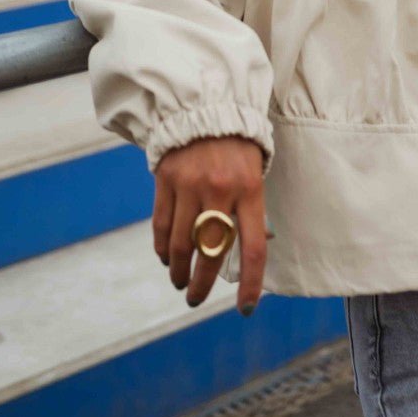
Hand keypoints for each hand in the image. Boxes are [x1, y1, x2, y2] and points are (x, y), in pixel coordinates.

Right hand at [152, 135, 266, 316]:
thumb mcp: (255, 173)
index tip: (245, 308)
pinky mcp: (166, 180)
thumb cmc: (238, 147)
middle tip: (196, 299)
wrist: (206, 108)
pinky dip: (164, 248)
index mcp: (251, 190)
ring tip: (180, 282)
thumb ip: (250, 209)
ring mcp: (191, 185)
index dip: (250, 284)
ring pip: (183, 244)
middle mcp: (221, 190)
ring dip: (180, 271)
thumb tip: (249, 253)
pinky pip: (162, 226)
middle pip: (211, 252)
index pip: (253, 248)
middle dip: (202, 284)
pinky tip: (167, 258)